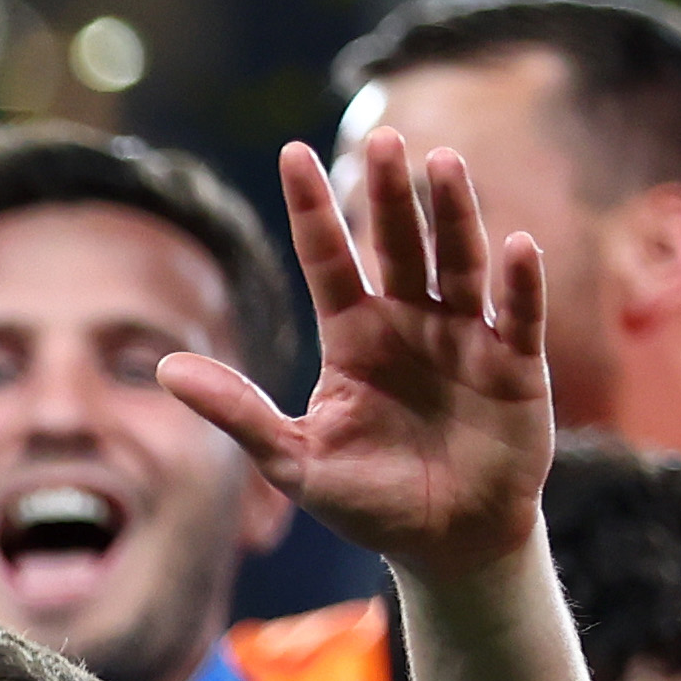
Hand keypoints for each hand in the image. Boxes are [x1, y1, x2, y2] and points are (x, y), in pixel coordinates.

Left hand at [167, 134, 549, 577]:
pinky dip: (517, 284)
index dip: (313, 210)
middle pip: (398, 246)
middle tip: (385, 138)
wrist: (444, 542)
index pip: (328, 259)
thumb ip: (236, 411)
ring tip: (443, 163)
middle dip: (391, 195)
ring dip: (454, 215)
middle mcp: (410, 323)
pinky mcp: (516, 368)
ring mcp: (465, 339)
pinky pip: (516, 316)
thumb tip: (163, 367)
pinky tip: (513, 244)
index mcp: (353, 337)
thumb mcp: (292, 459)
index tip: (292, 153)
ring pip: (458, 264)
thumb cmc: (368, 498)